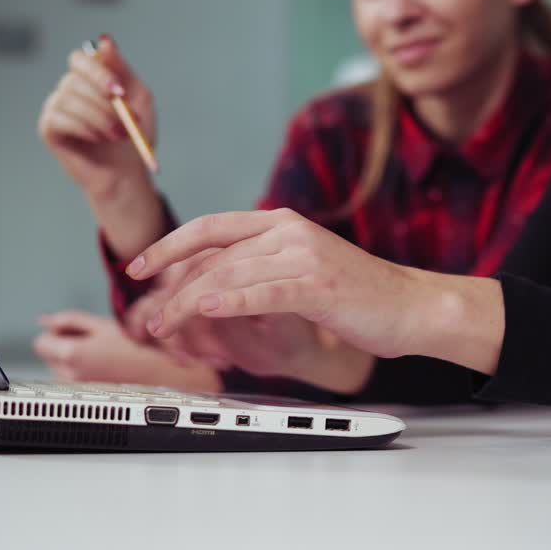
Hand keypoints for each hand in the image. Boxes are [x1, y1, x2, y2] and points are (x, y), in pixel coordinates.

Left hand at [33, 311, 220, 391]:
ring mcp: (78, 388)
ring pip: (59, 368)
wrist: (160, 375)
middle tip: (92, 341)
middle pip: (48, 356)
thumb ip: (68, 320)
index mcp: (71, 353)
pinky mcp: (86, 396)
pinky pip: (72, 380)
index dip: (54, 333)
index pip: (39, 342)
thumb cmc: (137, 348)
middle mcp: (70, 375)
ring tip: (102, 355)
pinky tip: (103, 367)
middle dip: (62, 346)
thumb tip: (46, 321)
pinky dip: (81, 372)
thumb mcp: (102, 324)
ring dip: (72, 360)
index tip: (71, 331)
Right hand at [38, 35, 156, 200]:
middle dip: (104, 103)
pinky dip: (83, 128)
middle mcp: (69, 88)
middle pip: (74, 78)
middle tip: (124, 123)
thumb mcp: (138, 98)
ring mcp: (56, 106)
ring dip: (98, 118)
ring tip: (116, 135)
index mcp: (90, 78)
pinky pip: (59, 118)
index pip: (81, 58)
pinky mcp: (48, 128)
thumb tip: (104, 39)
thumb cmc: (133, 134)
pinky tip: (97, 139)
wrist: (126, 171)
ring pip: (69, 99)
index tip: (120, 92)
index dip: (99, 72)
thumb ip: (122, 68)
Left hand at [122, 208, 504, 374]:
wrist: (412, 306)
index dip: (168, 245)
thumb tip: (214, 282)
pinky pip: (263, 290)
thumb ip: (263, 268)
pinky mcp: (318, 285)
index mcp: (282, 225)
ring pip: (229, 273)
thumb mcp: (303, 272)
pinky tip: (205, 308)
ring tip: (165, 324)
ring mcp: (304, 256)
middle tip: (148, 315)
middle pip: (212, 254)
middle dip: (171, 286)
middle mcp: (288, 232)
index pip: (211, 227)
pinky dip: (230, 298)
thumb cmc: (359, 298)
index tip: (138, 266)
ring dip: (189, 301)